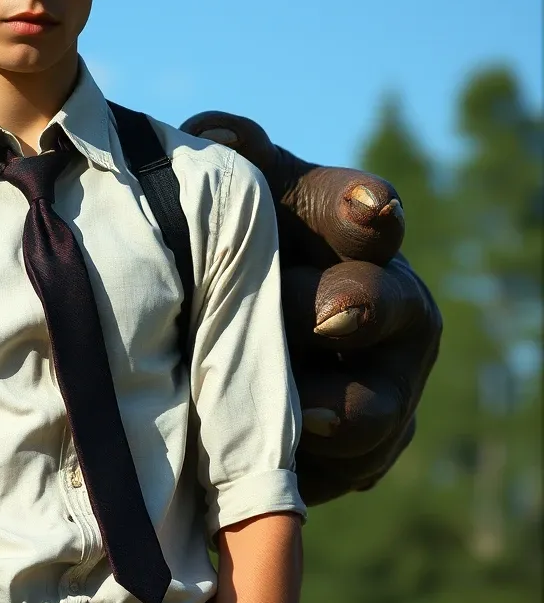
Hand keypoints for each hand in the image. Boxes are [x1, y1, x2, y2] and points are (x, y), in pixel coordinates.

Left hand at [180, 111, 441, 503]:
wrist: (212, 338)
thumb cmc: (219, 248)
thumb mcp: (221, 202)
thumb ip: (227, 165)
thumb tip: (219, 134)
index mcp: (344, 228)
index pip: (361, 210)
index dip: (364, 209)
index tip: (367, 208)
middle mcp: (382, 297)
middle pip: (391, 304)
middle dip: (362, 307)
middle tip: (329, 316)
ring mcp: (383, 376)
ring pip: (382, 400)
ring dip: (344, 407)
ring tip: (306, 418)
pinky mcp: (365, 444)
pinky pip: (356, 464)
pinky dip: (320, 468)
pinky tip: (285, 467)